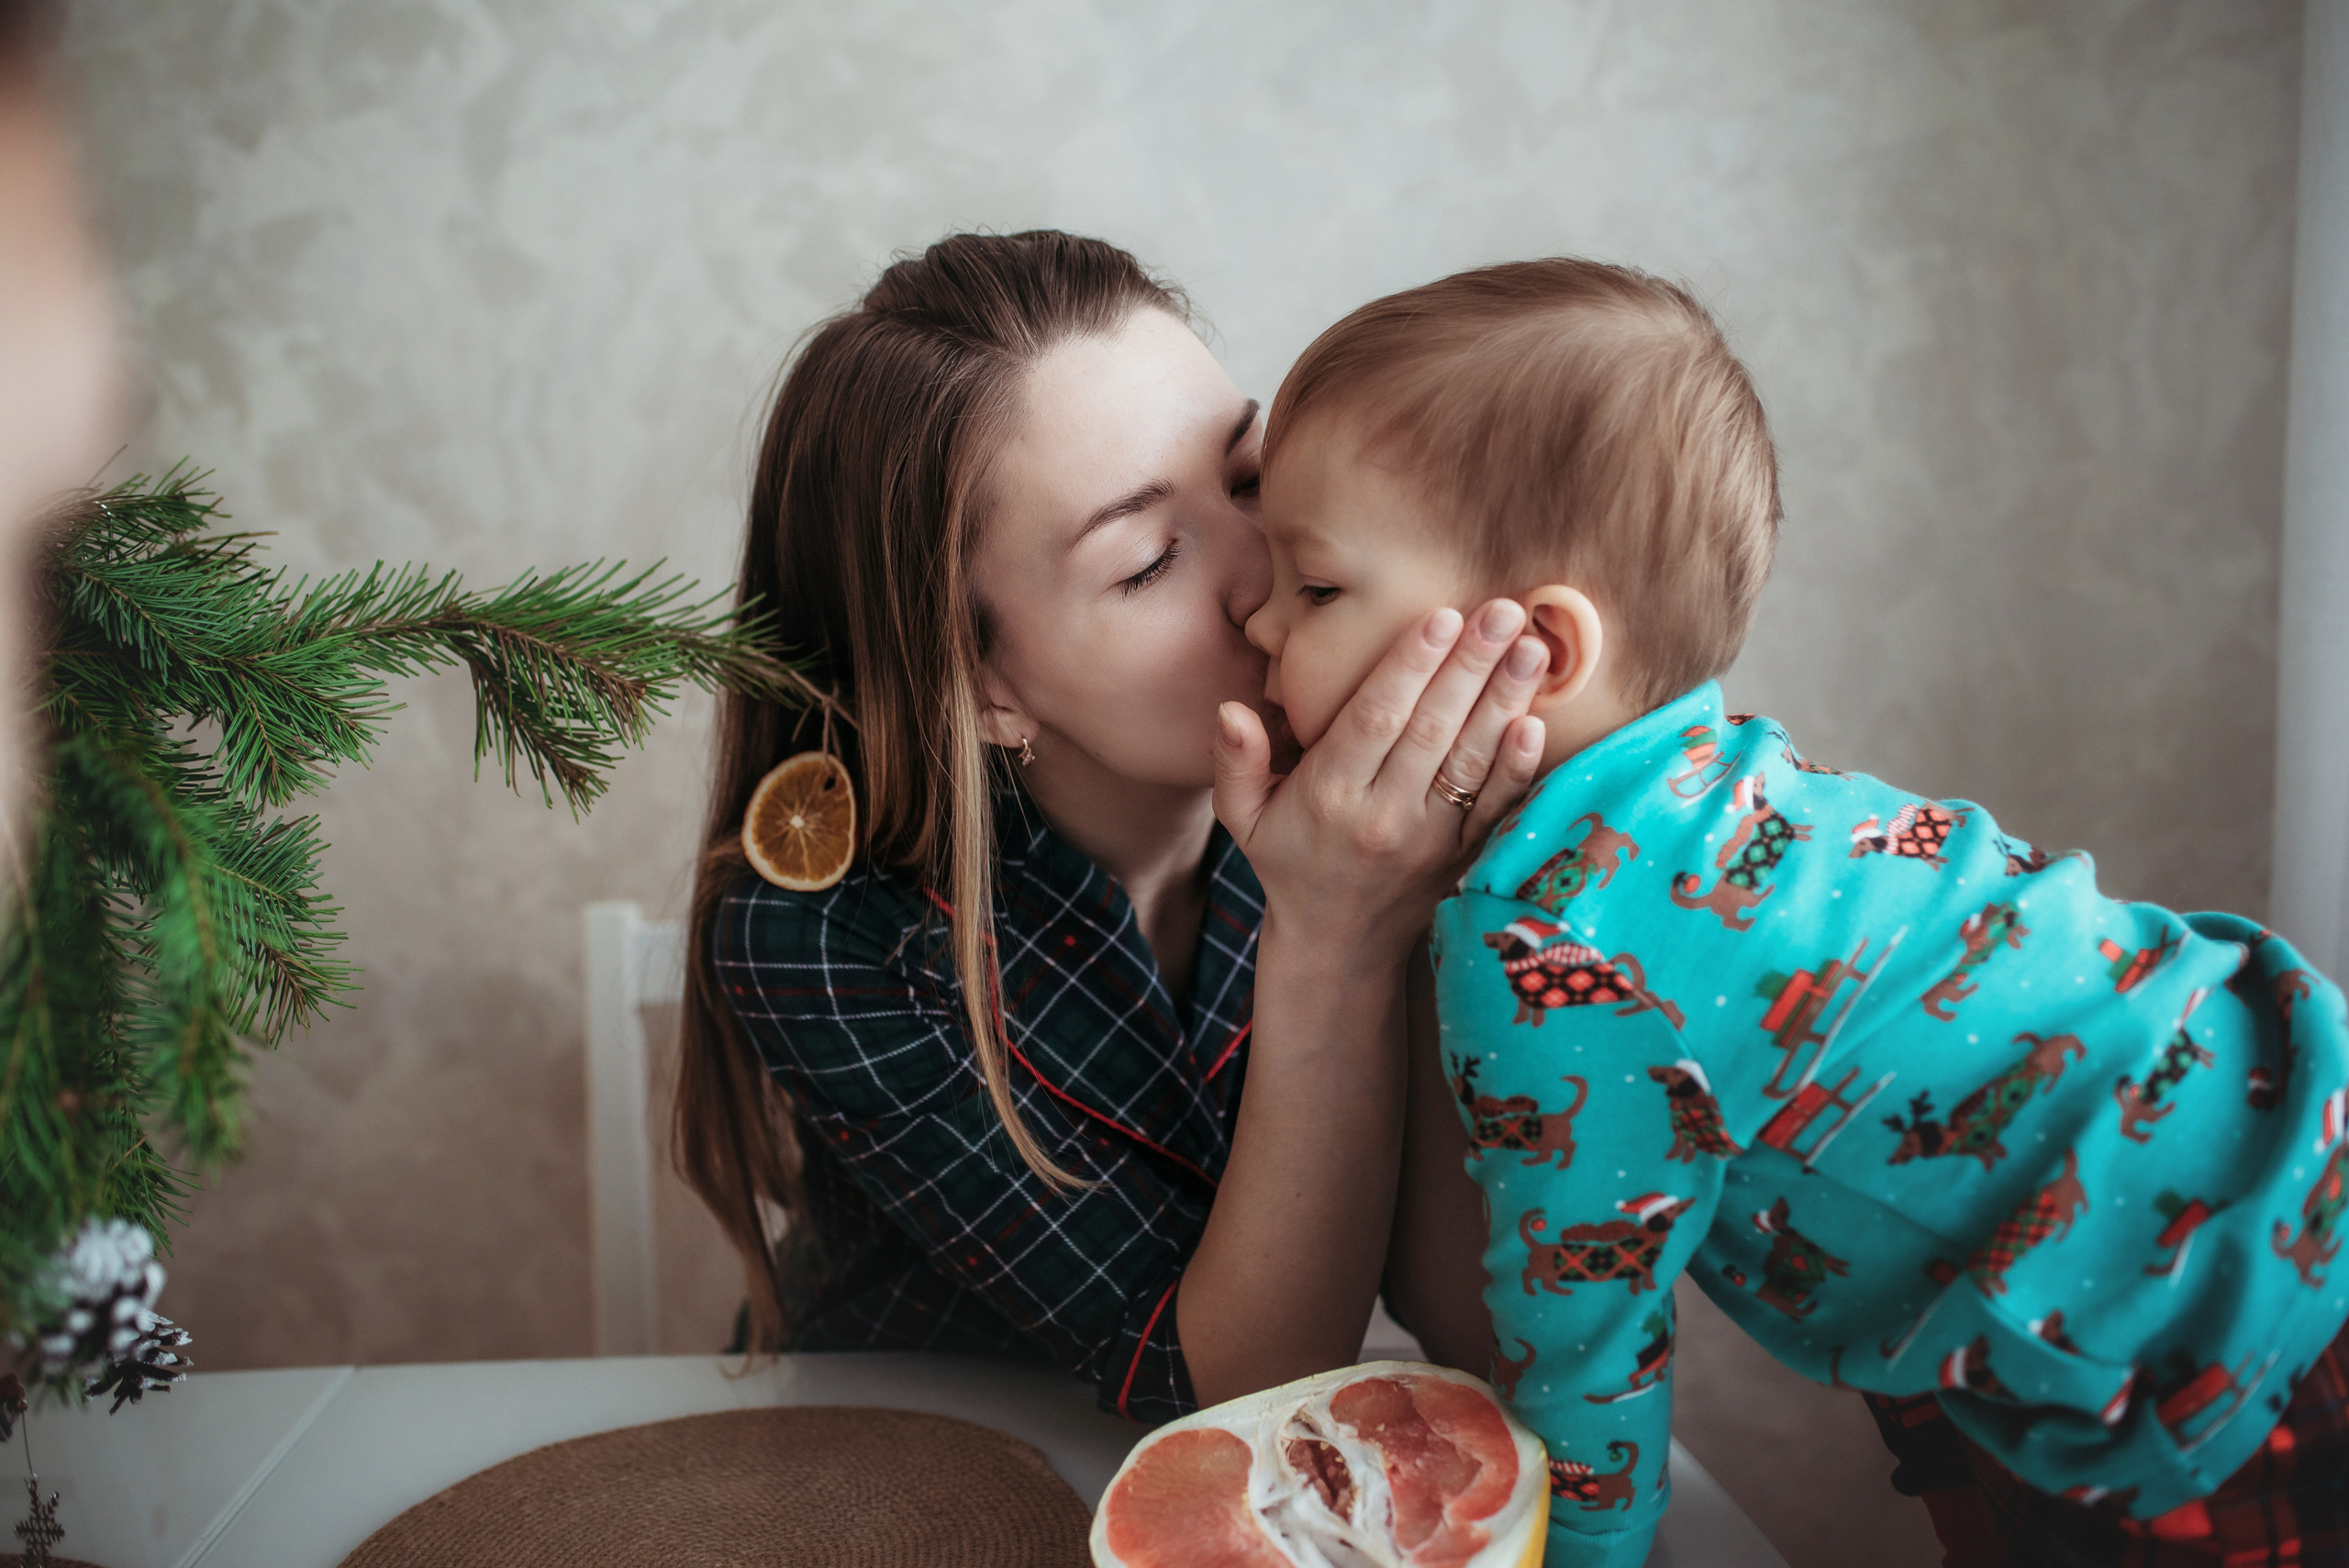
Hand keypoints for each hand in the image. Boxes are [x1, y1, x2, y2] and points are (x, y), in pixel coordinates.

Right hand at [1213, 600, 1546, 956]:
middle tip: (1501, 611)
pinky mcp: (1461, 857)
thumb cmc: (1288, 862)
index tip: (1440, 617)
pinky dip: (1517, 767)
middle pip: (1431, 729)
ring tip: (1531, 647)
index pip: (1374, 719)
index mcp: (1328, 795)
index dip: (1409, 666)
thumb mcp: (1243, 816)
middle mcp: (1381, 815)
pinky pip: (1494, 808)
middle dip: (1469, 665)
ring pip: (1469, 761)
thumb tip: (1230, 709)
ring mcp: (1427, 839)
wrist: (1336, 946)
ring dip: (1504, 701)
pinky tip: (1535, 722)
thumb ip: (1236, 761)